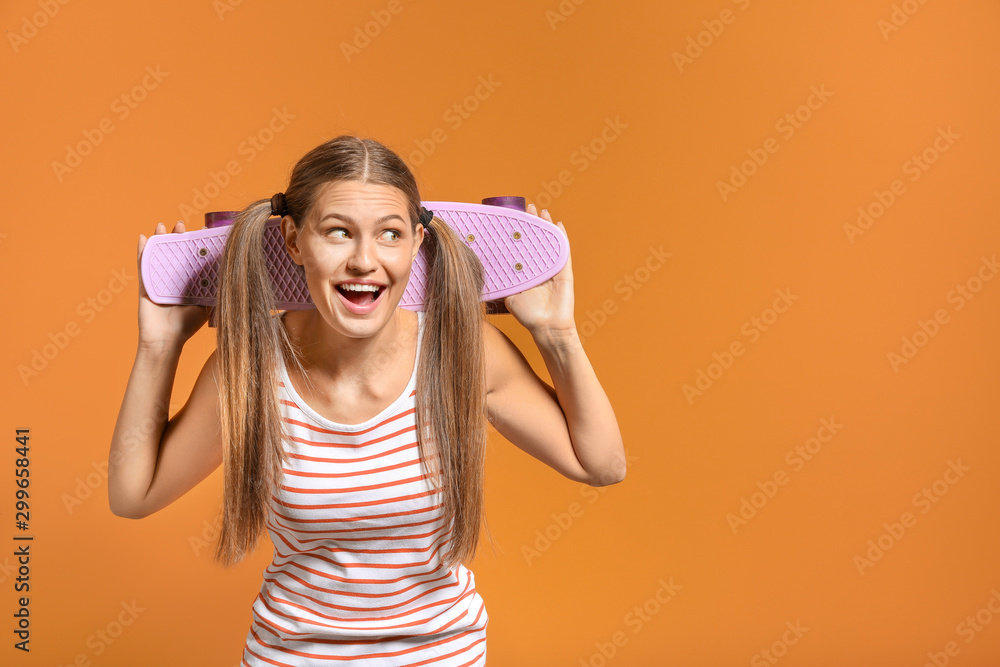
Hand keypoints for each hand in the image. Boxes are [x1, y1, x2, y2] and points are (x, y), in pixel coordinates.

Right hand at [137, 221, 209, 349]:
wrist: (166, 340)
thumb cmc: (187, 325)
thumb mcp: (207, 305)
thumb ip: (215, 289)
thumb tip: (232, 272)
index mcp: (189, 281)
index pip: (194, 258)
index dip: (197, 244)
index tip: (205, 229)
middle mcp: (174, 278)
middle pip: (175, 251)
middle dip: (177, 236)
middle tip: (181, 224)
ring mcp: (158, 280)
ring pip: (158, 254)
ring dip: (159, 238)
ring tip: (162, 225)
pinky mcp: (145, 284)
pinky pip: (142, 264)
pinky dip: (142, 250)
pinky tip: (144, 237)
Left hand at [503, 203, 575, 337]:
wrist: (546, 327)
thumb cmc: (527, 315)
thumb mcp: (509, 294)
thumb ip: (501, 282)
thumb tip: (481, 271)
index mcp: (527, 271)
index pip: (522, 247)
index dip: (519, 233)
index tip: (512, 218)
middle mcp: (540, 267)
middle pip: (537, 239)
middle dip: (533, 222)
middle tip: (527, 207)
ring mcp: (552, 268)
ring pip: (550, 241)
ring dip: (547, 225)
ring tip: (541, 211)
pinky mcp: (564, 272)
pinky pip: (564, 251)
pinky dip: (562, 238)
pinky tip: (558, 225)